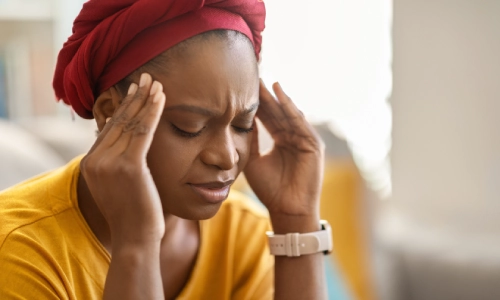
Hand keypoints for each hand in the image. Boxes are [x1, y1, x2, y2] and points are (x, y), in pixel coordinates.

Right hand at [80, 73, 165, 245]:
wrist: (135, 240)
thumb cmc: (134, 215)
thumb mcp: (119, 186)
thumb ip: (119, 163)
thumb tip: (128, 145)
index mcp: (91, 164)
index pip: (109, 128)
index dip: (124, 108)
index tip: (136, 91)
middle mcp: (95, 160)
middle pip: (118, 121)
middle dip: (134, 98)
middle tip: (146, 77)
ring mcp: (109, 163)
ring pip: (130, 123)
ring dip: (145, 100)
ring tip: (157, 82)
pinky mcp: (128, 166)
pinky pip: (143, 132)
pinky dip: (153, 112)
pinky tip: (162, 97)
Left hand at [244, 80, 324, 219]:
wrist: (286, 209)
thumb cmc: (269, 189)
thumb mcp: (253, 159)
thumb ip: (250, 139)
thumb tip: (239, 118)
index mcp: (281, 140)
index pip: (268, 117)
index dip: (257, 104)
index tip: (243, 89)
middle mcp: (293, 137)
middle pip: (278, 112)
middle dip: (266, 96)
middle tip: (253, 78)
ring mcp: (304, 139)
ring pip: (288, 114)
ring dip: (277, 97)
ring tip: (265, 81)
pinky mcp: (313, 144)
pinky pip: (300, 122)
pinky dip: (291, 107)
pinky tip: (280, 94)